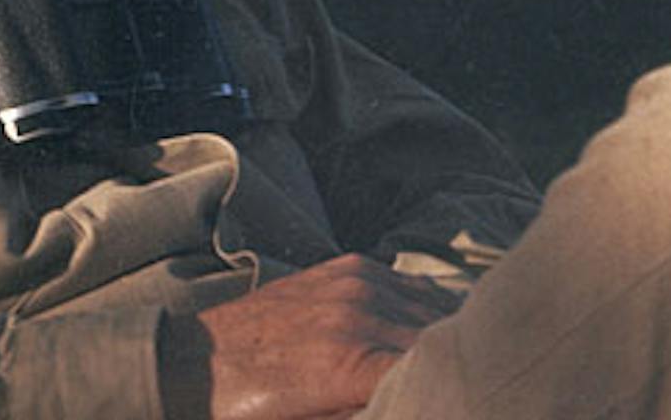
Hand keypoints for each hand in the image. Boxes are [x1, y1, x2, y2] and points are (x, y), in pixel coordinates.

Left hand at [160, 253, 461, 419]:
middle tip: (475, 386)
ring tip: (460, 361)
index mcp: (348, 364)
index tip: (468, 400)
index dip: (453, 392)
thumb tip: (404, 405)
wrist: (196, 357)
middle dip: (455, 367)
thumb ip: (363, 413)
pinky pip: (408, 285)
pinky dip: (423, 308)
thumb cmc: (247, 410)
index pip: (431, 374)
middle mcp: (358, 314)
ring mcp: (355, 283)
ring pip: (431, 310)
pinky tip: (427, 331)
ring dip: (446, 335)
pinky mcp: (350, 266)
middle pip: (438, 342)